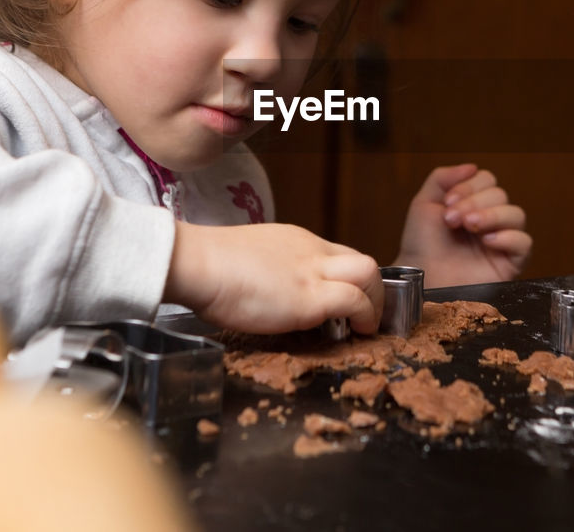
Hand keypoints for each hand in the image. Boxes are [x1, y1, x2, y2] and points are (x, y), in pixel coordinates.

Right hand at [165, 221, 382, 334]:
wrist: (198, 263)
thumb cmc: (209, 265)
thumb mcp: (251, 260)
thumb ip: (270, 272)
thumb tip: (271, 292)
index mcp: (296, 242)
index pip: (339, 255)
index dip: (350, 279)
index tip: (348, 300)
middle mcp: (311, 251)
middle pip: (363, 261)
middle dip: (373, 290)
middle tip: (365, 316)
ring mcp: (313, 272)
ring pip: (369, 273)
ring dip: (375, 303)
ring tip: (365, 326)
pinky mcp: (310, 297)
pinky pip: (354, 300)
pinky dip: (365, 316)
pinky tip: (357, 331)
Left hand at [393, 163, 530, 287]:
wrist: (420, 278)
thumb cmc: (420, 245)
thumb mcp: (424, 204)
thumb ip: (443, 178)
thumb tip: (472, 167)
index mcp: (472, 204)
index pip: (487, 181)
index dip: (469, 186)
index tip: (447, 203)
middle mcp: (489, 220)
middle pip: (501, 195)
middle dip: (475, 202)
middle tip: (452, 219)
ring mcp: (501, 241)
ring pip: (516, 215)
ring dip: (492, 215)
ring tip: (469, 226)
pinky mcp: (509, 263)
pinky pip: (525, 242)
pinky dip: (508, 237)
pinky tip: (487, 241)